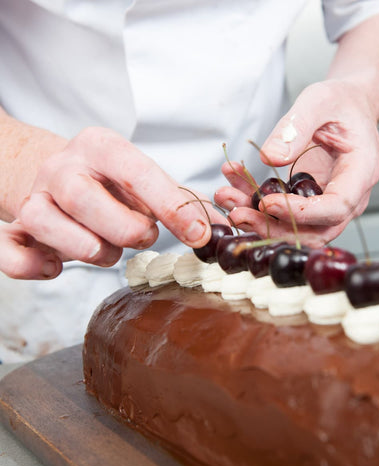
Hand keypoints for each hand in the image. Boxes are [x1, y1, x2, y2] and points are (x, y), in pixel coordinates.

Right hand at [2, 127, 225, 278]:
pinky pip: (12, 253)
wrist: (59, 177)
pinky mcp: (16, 228)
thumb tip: (219, 232)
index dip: (171, 206)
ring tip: (107, 249)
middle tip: (141, 236)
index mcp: (101, 147)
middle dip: (126, 231)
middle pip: (87, 201)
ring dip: (91, 251)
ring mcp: (35, 197)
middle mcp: (62, 167)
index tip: (200, 234)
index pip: (137, 173)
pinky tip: (57, 265)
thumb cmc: (111, 185)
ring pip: (48, 225)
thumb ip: (181, 203)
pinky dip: (36, 266)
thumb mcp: (145, 183)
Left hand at [214, 79, 378, 246]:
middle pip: (315, 231)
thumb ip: (297, 126)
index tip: (267, 203)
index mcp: (360, 173)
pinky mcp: (308, 203)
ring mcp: (327, 204)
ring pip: (296, 230)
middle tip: (237, 213)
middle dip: (273, 228)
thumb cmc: (340, 103)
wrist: (346, 108)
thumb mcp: (319, 101)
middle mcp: (348, 197)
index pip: (336, 208)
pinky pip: (283, 215)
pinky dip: (255, 206)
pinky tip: (232, 186)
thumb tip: (270, 158)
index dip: (302, 212)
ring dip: (259, 222)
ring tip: (226, 198)